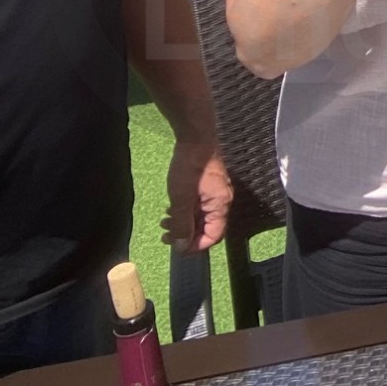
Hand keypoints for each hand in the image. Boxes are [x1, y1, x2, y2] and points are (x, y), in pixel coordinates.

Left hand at [163, 139, 230, 253]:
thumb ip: (182, 224)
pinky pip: (199, 206)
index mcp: (220, 206)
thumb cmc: (190, 167)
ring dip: (183, 223)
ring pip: (201, 217)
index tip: (176, 247)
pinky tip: (172, 208)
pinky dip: (186, 211)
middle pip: (207, 228)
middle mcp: (222, 201)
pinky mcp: (209, 185)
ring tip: (164, 221)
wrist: (196, 138)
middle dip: (185, 234)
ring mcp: (216, 192)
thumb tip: (182, 246)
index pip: (214, 236)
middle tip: (164, 234)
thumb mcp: (181, 198)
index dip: (196, 246)